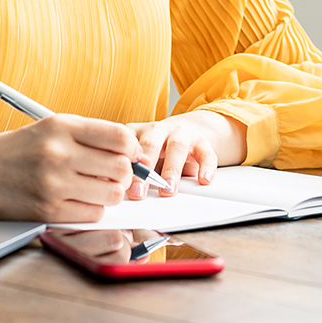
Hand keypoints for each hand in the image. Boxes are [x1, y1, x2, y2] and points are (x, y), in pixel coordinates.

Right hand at [0, 114, 140, 222]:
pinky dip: (92, 210)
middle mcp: (58, 153)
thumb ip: (88, 136)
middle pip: (121, 168)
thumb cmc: (14, 151)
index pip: (120, 137)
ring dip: (109, 194)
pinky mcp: (47, 211)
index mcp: (61, 126)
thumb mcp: (49, 128)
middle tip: (110, 175)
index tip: (128, 154)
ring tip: (94, 189)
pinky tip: (78, 202)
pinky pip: (92, 214)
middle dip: (123, 174)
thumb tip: (132, 152)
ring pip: (111, 194)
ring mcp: (53, 183)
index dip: (132, 148)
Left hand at [124, 110, 245, 199]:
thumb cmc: (156, 150)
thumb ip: (129, 170)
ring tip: (168, 189)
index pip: (127, 144)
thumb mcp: (139, 156)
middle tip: (138, 193)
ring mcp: (181, 133)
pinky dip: (206, 167)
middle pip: (150, 144)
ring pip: (177, 147)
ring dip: (172, 170)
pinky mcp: (202, 142)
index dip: (122, 162)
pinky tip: (203, 180)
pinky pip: (205, 153)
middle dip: (143, 170)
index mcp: (138, 132)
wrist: (186, 129)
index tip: (118, 182)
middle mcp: (159, 129)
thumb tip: (115, 192)